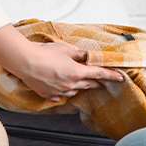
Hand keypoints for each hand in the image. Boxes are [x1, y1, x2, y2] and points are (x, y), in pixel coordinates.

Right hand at [10, 41, 124, 101]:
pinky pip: (62, 96)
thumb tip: (84, 56)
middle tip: (101, 80)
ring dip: (79, 86)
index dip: (111, 76)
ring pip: (75, 91)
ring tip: (77, 79)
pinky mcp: (49, 95)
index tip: (120, 78)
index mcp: (77, 72)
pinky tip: (62, 86)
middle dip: (96, 82)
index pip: (99, 74)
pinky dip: (65, 91)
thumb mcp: (65, 49)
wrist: (24, 61)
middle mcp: (71, 85)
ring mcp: (60, 92)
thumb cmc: (43, 53)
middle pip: (89, 84)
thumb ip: (78, 54)